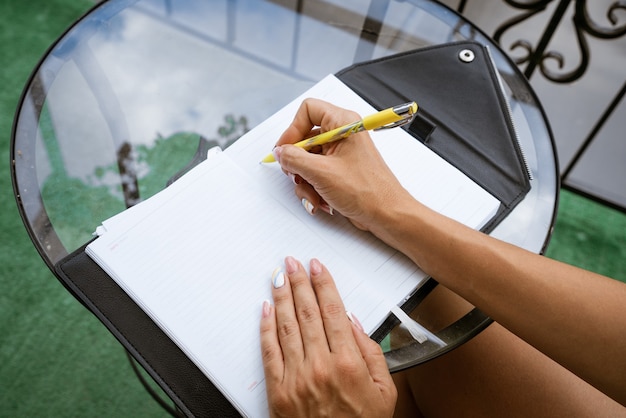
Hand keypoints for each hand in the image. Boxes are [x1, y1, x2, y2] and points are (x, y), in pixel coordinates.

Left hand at [260, 256, 396, 417]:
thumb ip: (371, 353)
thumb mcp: (385, 391)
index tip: (318, 266)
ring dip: (282, 297)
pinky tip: (265, 308)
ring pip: (287, 325)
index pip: (333, 311)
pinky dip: (266, 326)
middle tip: (293, 261)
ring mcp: (296, 377)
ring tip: (279, 276)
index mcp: (348, 363)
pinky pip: (269, 350)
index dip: (324, 284)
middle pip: (307, 312)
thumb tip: (353, 323)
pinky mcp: (278, 390)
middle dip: (300, 282)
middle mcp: (320, 365)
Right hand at [273, 99, 412, 230]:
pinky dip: (314, 188)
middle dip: (297, 162)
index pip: (308, 110)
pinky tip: (321, 200)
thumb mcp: (321, 173)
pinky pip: (316, 174)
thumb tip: (280, 153)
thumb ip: (294, 159)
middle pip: (304, 139)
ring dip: (305, 181)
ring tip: (314, 194)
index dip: (293, 129)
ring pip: (307, 160)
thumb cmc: (367, 191)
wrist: (386, 214)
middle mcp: (342, 134)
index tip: (285, 149)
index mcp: (343, 123)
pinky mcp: (339, 171)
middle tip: (298, 175)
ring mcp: (341, 154)